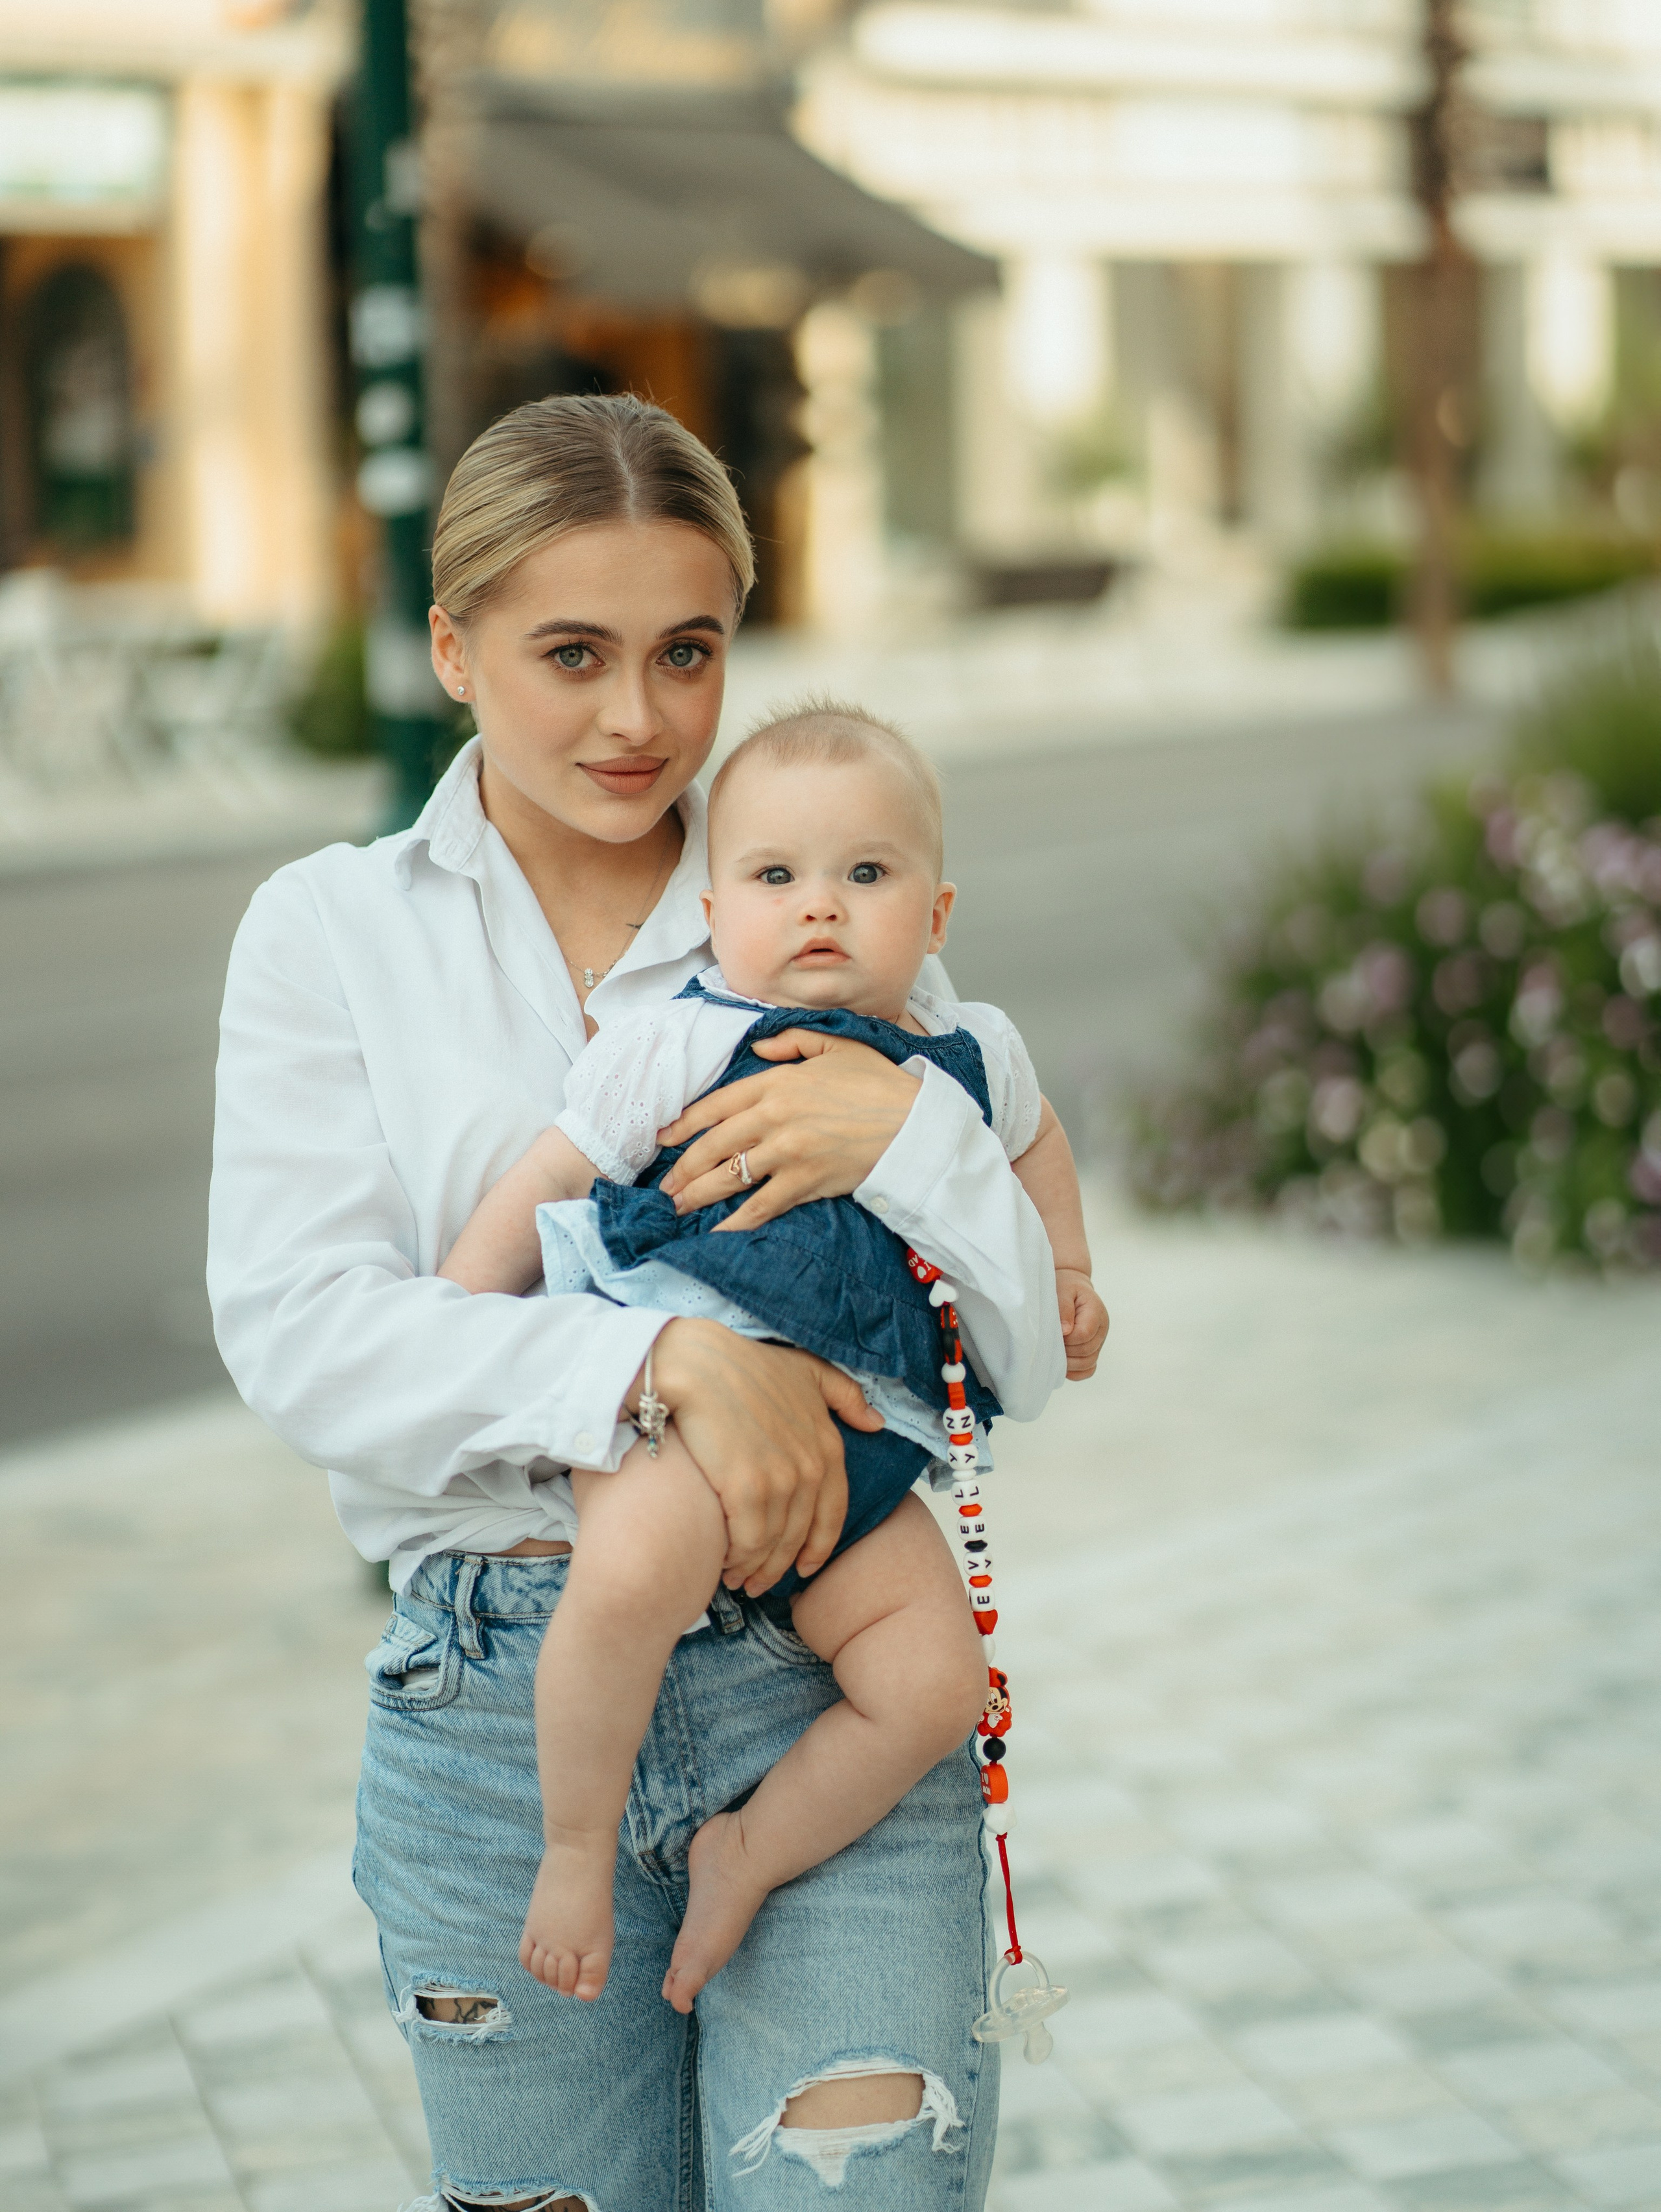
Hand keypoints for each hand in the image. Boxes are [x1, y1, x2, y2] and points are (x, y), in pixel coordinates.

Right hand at [638, 1319, 881, 1591]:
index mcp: (828, 1446)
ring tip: (737, 1581)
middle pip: (799, 1537)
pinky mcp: (746, 1490)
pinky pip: (748, 1543)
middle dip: (780, 1567)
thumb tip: (876, 1423)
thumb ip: (845, 1395)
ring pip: (773, 1545)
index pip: (833, 1513)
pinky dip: (737, 1560)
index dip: (818, 1546)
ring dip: (755, 1570)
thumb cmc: (745, 1365)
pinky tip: (722, 1566)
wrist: (696, 1366)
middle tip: (759, 1584)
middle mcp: (811, 1468)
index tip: (805, 1567)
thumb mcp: (808, 1369)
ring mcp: (780, 1481)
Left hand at [656, 1032, 920, 1231]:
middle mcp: (774, 1116)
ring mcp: (787, 1151)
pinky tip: (717, 1232)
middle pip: (714, 1145)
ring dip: (699, 1195)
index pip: (716, 1105)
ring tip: (680, 1207)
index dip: (684, 1125)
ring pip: (729, 1177)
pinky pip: (760, 1206)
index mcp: (777, 1082)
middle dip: (684, 1169)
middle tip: (666, 1186)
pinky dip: (735, 1222)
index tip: (663, 1139)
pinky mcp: (805, 1181)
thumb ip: (791, 1043)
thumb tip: (758, 1051)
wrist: (915, 1123)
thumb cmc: (880, 1084)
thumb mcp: (835, 1047)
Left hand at [1056, 1267, 1108, 1379]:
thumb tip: (1066, 1331)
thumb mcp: (1063, 1289)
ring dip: (1069, 1363)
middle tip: (1049, 1343)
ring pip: (1088, 1364)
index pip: (1084, 1334)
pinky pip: (1088, 1370)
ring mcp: (1098, 1342)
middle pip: (1087, 1352)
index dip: (1066, 1338)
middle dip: (1065, 1351)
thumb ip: (1064, 1309)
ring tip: (1053, 1353)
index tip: (1053, 1333)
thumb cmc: (1065, 1287)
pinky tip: (1061, 1366)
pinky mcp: (1092, 1350)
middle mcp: (1101, 1329)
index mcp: (1096, 1312)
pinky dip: (1075, 1372)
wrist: (1071, 1287)